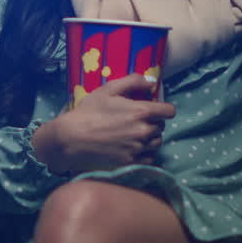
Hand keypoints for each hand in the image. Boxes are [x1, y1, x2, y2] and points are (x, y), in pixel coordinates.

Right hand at [33, 74, 175, 173]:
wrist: (72, 138)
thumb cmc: (88, 112)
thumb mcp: (108, 90)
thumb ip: (133, 81)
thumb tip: (152, 81)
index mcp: (140, 112)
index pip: (169, 111)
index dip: (164, 108)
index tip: (156, 108)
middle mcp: (143, 131)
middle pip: (162, 127)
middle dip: (153, 121)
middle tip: (138, 119)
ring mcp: (138, 148)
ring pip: (157, 142)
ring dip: (151, 137)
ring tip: (136, 133)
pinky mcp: (131, 161)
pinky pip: (149, 157)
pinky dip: (145, 152)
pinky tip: (133, 146)